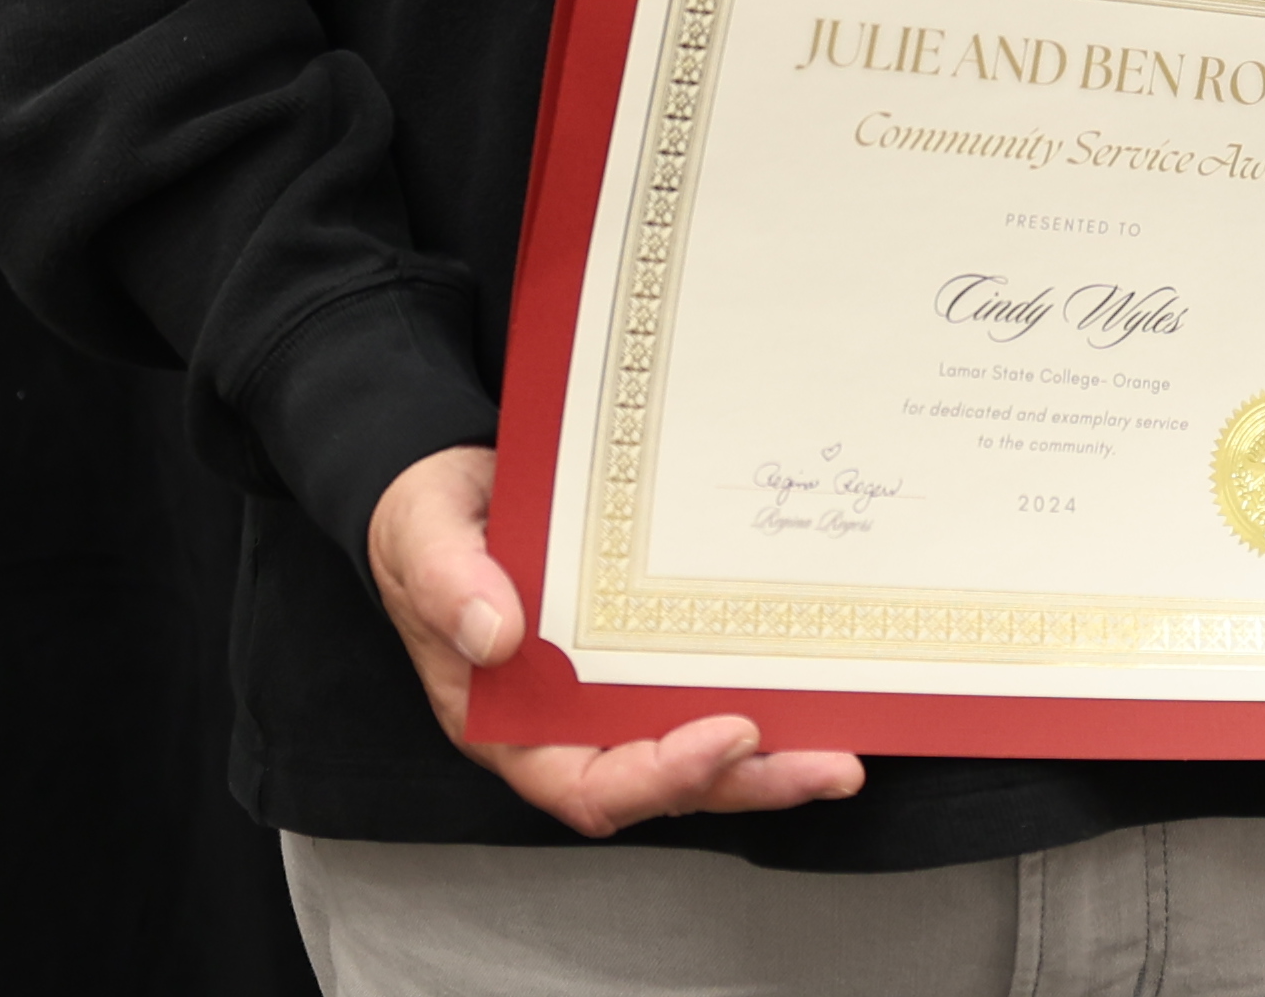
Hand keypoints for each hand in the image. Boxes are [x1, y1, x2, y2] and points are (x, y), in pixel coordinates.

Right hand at [364, 444, 866, 835]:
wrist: (453, 480)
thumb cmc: (428, 520)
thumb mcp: (422, 534)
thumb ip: (448, 579)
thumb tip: (495, 632)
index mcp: (506, 722)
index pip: (585, 783)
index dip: (659, 776)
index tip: (728, 735)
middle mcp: (566, 725)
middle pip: (662, 782)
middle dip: (746, 782)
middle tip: (825, 763)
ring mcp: (611, 695)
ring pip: (697, 751)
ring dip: (770, 761)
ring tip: (841, 752)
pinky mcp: (646, 656)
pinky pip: (708, 691)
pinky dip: (766, 701)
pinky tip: (818, 691)